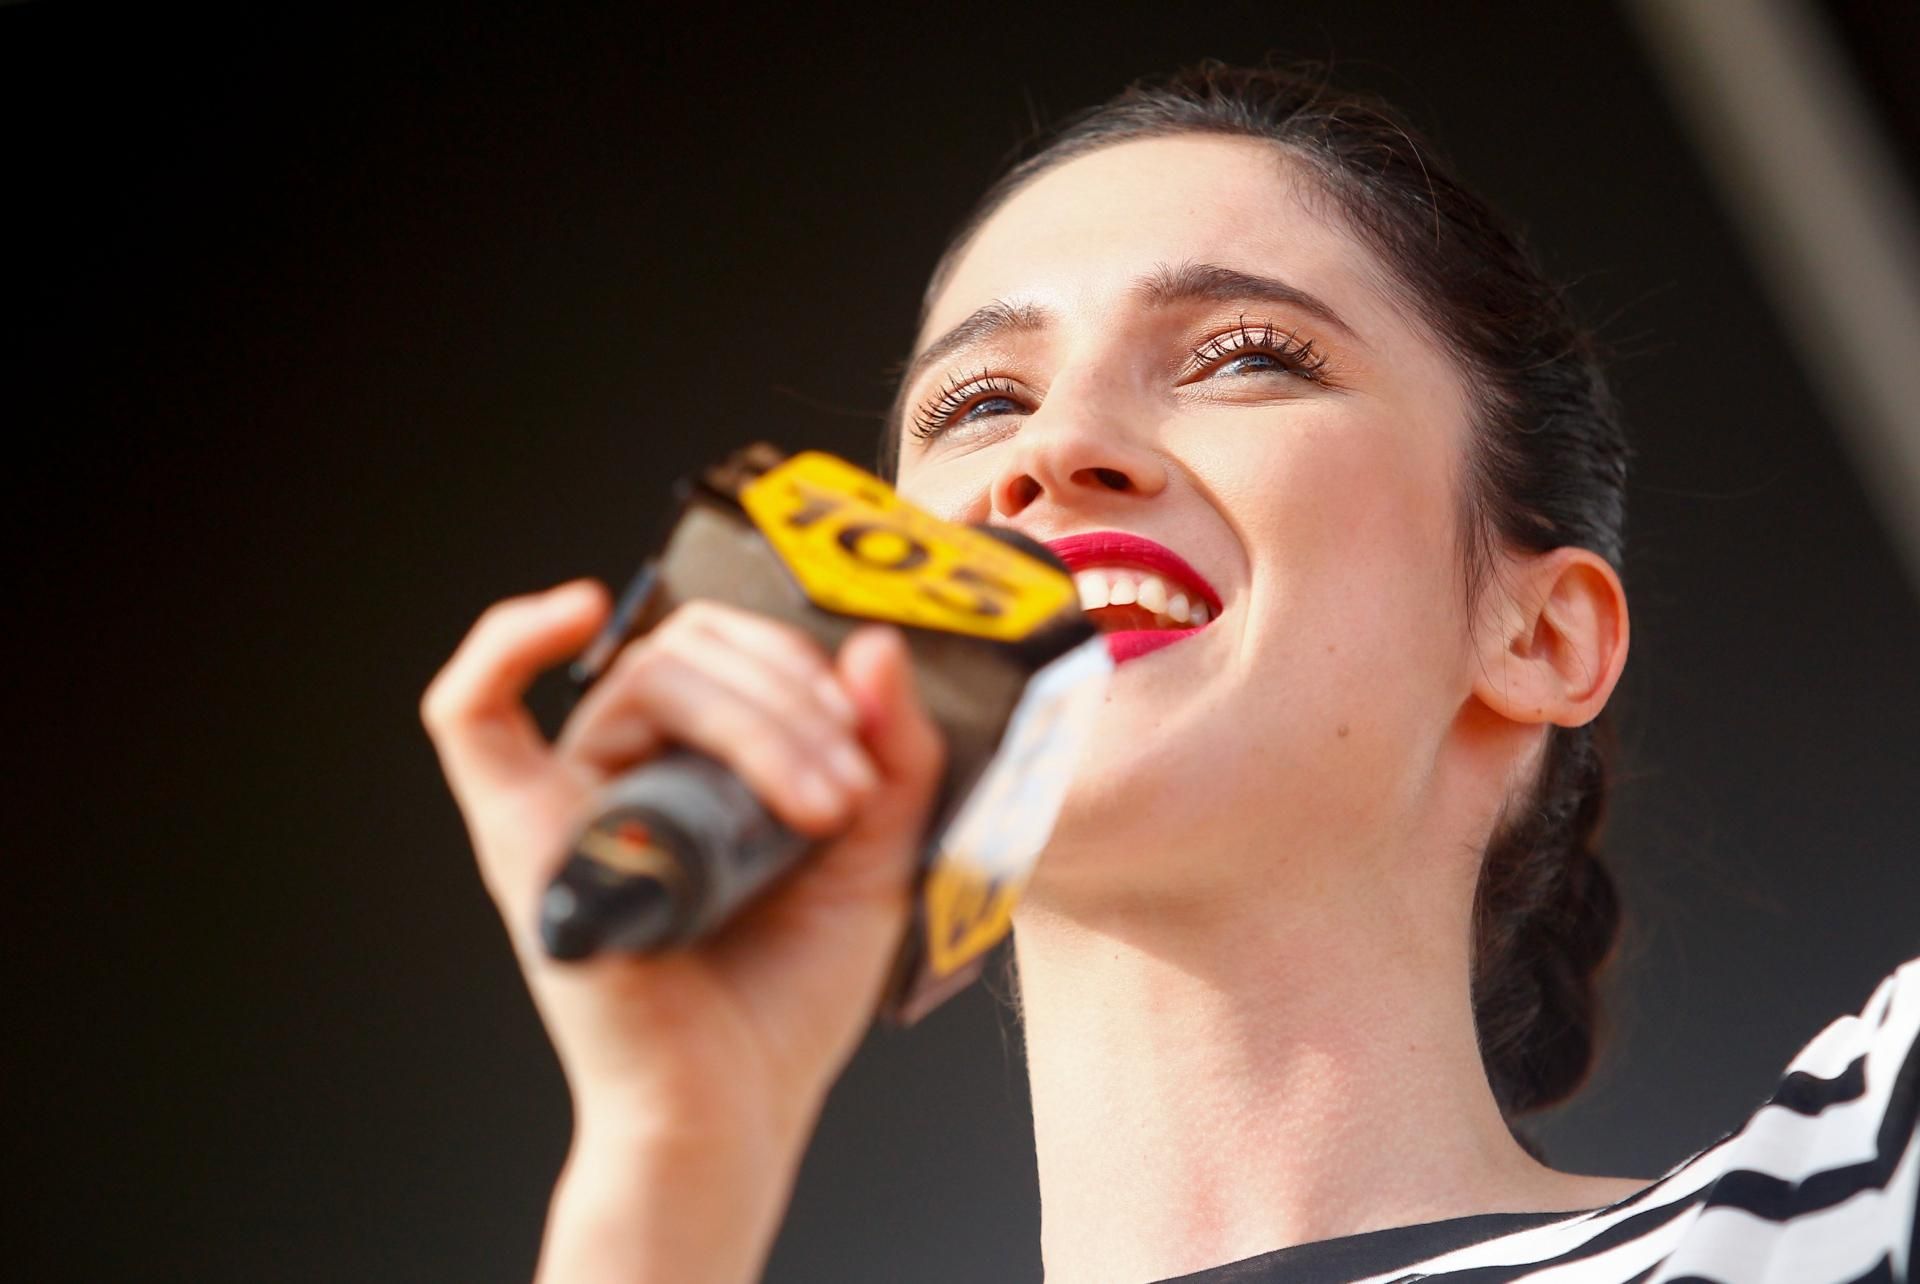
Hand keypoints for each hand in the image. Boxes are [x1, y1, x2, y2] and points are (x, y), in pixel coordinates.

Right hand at [421, 581, 943, 1281]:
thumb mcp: (875, 856)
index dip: (804, 669)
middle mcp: (626, 767)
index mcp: (696, 762)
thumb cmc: (788, 997)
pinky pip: (469, 712)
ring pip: (647, 680)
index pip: (730, 649)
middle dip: (792, 698)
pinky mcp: (524, 839)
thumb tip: (876, 645)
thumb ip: (892, 754)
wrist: (736, 1112)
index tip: (868, 737)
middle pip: (692, 652)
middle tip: (847, 796)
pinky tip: (575, 611)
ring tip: (823, 812)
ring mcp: (570, 797)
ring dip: (757, 721)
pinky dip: (506, 642)